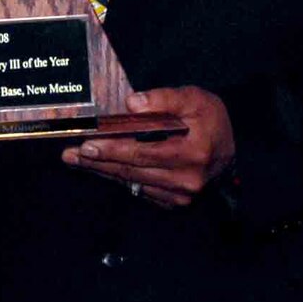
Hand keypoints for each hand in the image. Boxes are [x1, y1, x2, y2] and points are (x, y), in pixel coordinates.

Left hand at [61, 86, 234, 207]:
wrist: (233, 149)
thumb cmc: (211, 119)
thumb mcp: (194, 99)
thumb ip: (164, 99)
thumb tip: (131, 104)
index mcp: (193, 152)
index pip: (144, 151)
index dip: (114, 148)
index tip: (87, 144)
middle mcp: (186, 179)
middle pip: (133, 170)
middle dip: (99, 162)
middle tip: (70, 154)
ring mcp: (181, 195)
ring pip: (133, 182)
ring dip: (104, 172)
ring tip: (77, 161)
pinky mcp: (175, 203)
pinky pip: (141, 191)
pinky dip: (120, 179)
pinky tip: (102, 169)